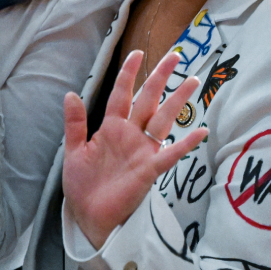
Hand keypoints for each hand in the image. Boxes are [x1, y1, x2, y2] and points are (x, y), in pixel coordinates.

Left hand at [62, 50, 205, 246]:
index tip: (138, 53)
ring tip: (192, 81)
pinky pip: (169, 155)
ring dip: (177, 101)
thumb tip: (70, 93)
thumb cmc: (82, 184)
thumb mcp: (73, 151)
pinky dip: (185, 144)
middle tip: (175, 56)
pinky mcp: (149, 170)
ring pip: (162, 120)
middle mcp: (130, 135)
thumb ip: (74, 123)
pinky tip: (199, 131)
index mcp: (111, 127)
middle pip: (148, 100)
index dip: (129, 74)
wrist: (88, 215)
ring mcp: (142, 151)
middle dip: (160, 78)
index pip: (122, 94)